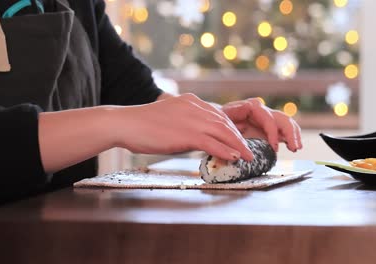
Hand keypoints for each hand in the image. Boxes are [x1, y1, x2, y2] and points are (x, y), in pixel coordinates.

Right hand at [114, 93, 253, 160]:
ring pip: (223, 132)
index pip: (218, 115)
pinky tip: (234, 158)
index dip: (231, 128)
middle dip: (239, 138)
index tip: (239, 139)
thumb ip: (185, 123)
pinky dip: (225, 151)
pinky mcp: (187, 133)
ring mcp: (192, 119)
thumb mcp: (169, 116)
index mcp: (191, 101)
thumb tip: (196, 137)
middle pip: (225, 123)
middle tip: (249, 150)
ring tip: (248, 157)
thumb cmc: (142, 124)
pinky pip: (212, 143)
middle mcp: (195, 106)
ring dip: (238, 146)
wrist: (125, 123)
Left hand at [221, 98, 301, 151]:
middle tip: (293, 147)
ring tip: (296, 148)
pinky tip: (294, 147)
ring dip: (294, 135)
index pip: (267, 117)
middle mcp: (261, 111)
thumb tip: (241, 132)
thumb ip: (230, 124)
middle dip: (289, 133)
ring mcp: (267, 118)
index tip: (274, 147)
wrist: (216, 123)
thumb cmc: (217, 121)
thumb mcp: (220, 122)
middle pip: (281, 118)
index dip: (273, 131)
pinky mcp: (270, 127)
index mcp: (250, 107)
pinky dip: (292, 137)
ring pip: (286, 123)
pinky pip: (285, 129)